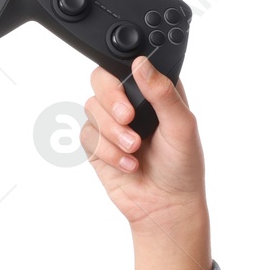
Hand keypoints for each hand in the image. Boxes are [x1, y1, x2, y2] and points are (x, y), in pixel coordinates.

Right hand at [81, 55, 206, 230]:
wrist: (167, 206)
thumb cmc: (183, 167)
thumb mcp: (182, 126)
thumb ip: (163, 94)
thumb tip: (142, 63)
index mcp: (155, 92)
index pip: (131, 64)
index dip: (125, 70)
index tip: (131, 84)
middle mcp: (131, 103)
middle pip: (101, 79)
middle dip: (112, 99)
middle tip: (128, 118)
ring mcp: (112, 123)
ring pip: (91, 106)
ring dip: (113, 131)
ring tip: (135, 149)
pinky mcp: (97, 144)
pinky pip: (86, 134)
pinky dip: (106, 150)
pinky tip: (128, 164)